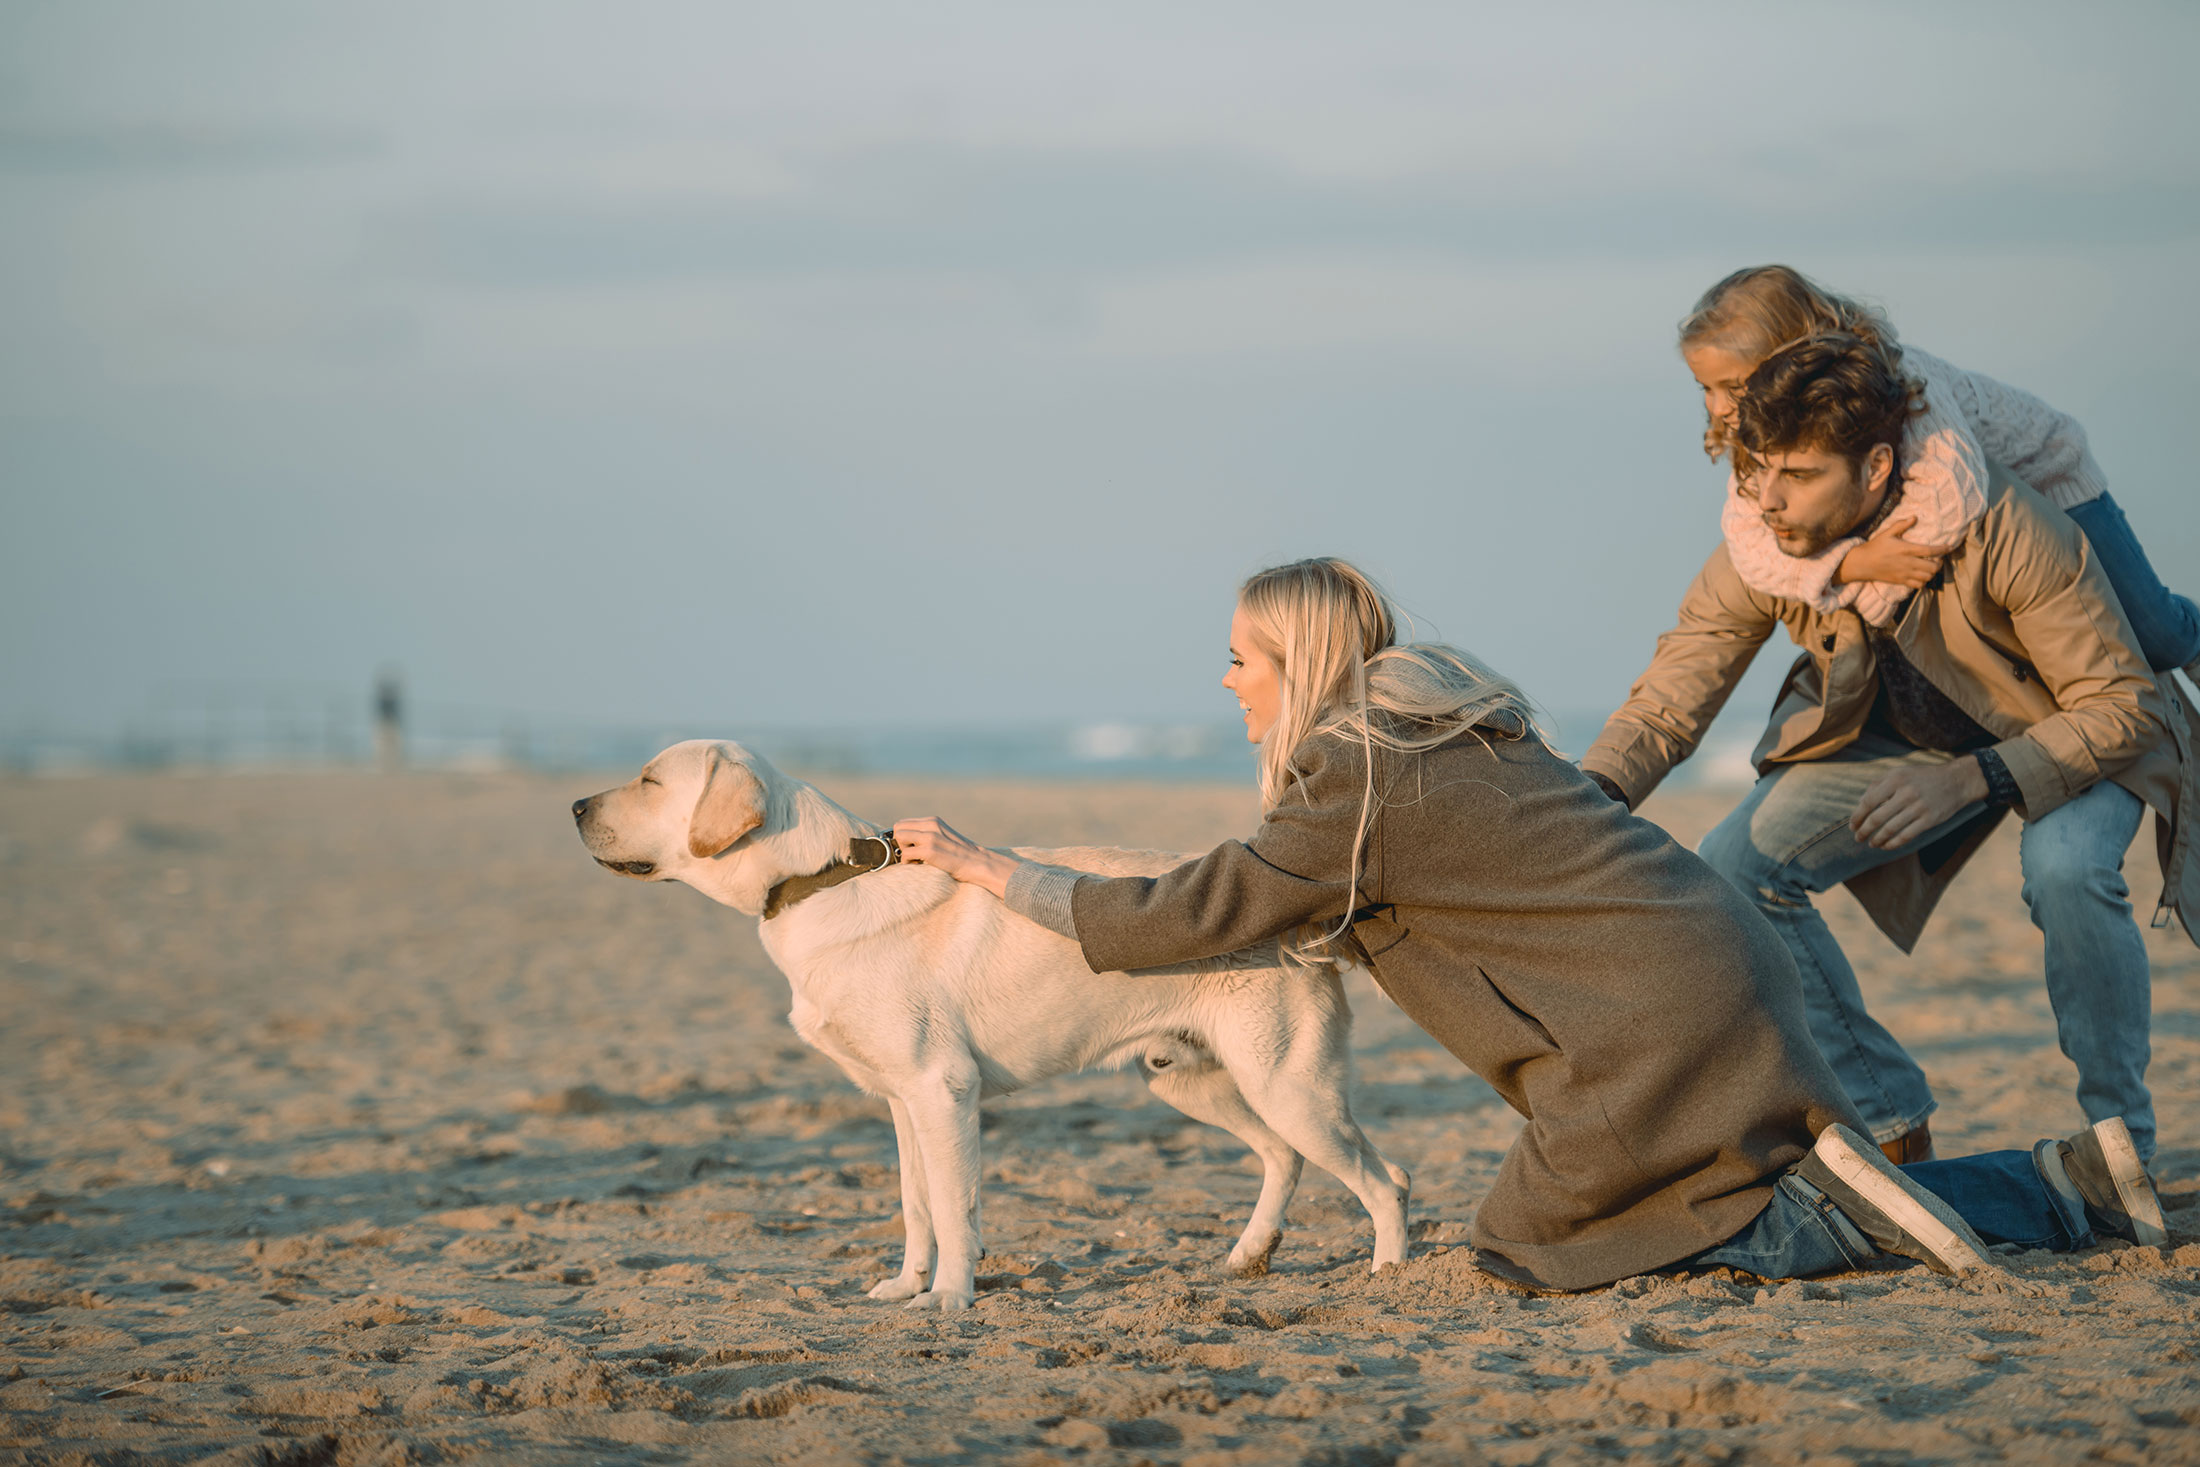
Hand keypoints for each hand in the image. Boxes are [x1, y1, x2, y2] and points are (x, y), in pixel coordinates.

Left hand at [891, 816, 1019, 898]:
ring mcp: (930, 837)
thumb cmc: (961, 855)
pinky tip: (920, 865)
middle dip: (901, 843)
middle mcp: (931, 825)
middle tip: (912, 854)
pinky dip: (908, 862)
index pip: (904, 823)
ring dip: (904, 851)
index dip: (903, 837)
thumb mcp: (944, 837)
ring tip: (917, 860)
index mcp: (933, 821)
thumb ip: (928, 835)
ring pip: (900, 838)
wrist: (979, 863)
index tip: (910, 848)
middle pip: (898, 828)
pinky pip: (905, 854)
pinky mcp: (930, 851)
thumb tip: (906, 842)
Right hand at [1835, 515, 1958, 589]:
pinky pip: (1918, 585)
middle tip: (1937, 559)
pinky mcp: (1900, 581)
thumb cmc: (1875, 547)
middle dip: (1939, 563)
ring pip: (1927, 577)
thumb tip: (1915, 517)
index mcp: (1906, 549)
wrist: (1862, 564)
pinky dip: (1923, 581)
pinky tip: (1921, 575)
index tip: (1949, 547)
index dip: (1942, 549)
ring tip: (1930, 567)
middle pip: (1932, 567)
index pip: (1930, 550)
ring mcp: (1904, 574)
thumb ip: (1901, 525)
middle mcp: (1907, 563)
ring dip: (1932, 573)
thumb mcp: (1886, 533)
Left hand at [1850, 759, 1986, 850]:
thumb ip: (1878, 784)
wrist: (1957, 781)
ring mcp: (1919, 807)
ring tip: (1871, 843)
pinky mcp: (1929, 820)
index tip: (1852, 826)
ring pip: (1890, 829)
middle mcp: (1906, 793)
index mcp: (1895, 779)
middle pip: (1877, 818)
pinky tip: (1886, 846)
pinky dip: (1893, 844)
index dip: (1857, 816)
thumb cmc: (1922, 777)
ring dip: (1877, 840)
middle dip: (1864, 831)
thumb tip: (1860, 803)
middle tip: (1858, 838)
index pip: (1869, 801)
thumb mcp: (1899, 772)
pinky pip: (1906, 836)